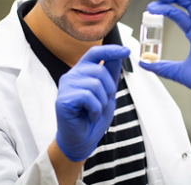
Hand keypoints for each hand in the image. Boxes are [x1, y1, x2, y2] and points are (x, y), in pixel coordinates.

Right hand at [55, 45, 129, 161]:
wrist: (83, 140)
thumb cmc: (94, 116)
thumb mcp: (108, 91)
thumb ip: (111, 73)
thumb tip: (118, 53)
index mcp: (82, 71)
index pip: (95, 53)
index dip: (111, 50)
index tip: (127, 51)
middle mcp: (71, 75)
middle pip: (99, 70)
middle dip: (109, 89)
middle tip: (102, 103)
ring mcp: (66, 87)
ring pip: (95, 84)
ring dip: (101, 101)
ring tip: (95, 110)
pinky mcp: (63, 100)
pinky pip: (88, 97)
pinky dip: (95, 109)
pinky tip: (90, 116)